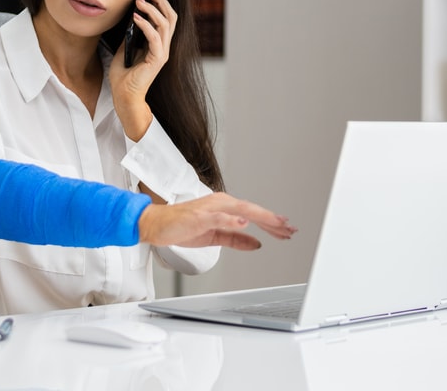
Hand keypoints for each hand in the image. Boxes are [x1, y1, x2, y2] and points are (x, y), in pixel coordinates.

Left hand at [108, 0, 175, 138]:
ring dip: (152, 10)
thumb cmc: (123, 77)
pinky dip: (146, 25)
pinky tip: (135, 18)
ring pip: (165, 24)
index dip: (161, 3)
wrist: (124, 97)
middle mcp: (164, 47)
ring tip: (139, 1)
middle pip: (171, 18)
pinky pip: (154, 37)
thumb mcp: (124, 50)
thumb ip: (130, 36)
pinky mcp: (157, 60)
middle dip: (161, 1)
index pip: (166, 19)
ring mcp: (162, 53)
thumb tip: (129, 20)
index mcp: (158, 45)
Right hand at [138, 192, 296, 249]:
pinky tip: (245, 224)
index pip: (253, 214)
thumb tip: (256, 243)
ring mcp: (210, 208)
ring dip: (260, 217)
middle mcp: (221, 204)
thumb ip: (236, 239)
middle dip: (273, 220)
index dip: (271, 222)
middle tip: (290, 229)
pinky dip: (232, 219)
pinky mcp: (199, 216)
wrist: (156, 224)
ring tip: (277, 224)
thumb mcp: (214, 236)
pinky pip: (218, 216)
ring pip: (241, 210)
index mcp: (224, 207)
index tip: (286, 230)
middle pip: (252, 210)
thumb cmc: (182, 226)